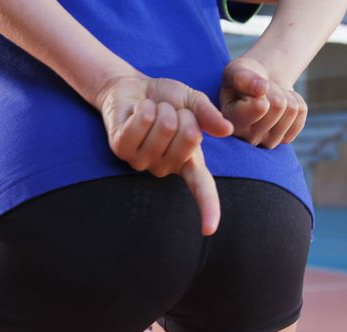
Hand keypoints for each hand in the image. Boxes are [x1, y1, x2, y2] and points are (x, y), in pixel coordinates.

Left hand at [95, 75, 233, 234]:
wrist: (133, 87)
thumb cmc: (167, 99)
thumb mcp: (193, 102)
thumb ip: (208, 115)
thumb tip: (227, 130)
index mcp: (187, 162)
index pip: (201, 189)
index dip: (207, 208)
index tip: (208, 230)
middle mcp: (163, 167)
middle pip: (190, 137)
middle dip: (183, 113)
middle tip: (170, 112)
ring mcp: (140, 160)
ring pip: (166, 126)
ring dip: (161, 108)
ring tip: (153, 110)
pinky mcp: (120, 148)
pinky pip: (142, 123)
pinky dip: (144, 108)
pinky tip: (138, 109)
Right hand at [220, 57, 307, 148]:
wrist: (256, 86)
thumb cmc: (243, 77)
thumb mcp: (235, 71)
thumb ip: (242, 78)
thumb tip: (261, 88)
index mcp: (230, 123)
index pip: (260, 106)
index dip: (260, 88)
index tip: (250, 87)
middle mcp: (246, 138)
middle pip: (279, 106)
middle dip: (274, 90)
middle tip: (262, 90)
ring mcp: (267, 142)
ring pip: (292, 110)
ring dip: (285, 94)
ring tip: (270, 95)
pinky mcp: (284, 139)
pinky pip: (301, 113)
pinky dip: (295, 99)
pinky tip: (281, 101)